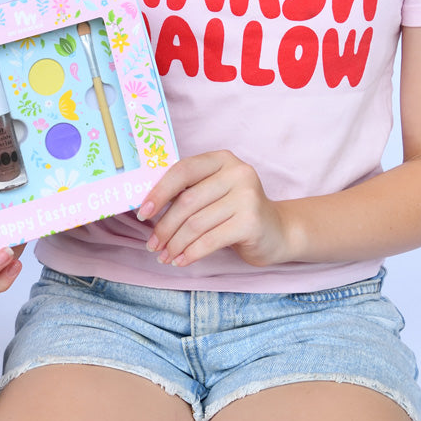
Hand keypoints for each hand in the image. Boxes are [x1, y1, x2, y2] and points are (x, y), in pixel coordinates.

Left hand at [136, 150, 291, 267]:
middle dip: (164, 227)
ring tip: (165, 256)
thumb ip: (188, 191)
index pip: (182, 171)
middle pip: (187, 201)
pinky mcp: (251, 222)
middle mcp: (237, 173)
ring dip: (175, 244)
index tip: (143, 213)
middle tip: (152, 244)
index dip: (159, 192)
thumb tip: (148, 207)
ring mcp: (247, 197)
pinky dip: (191, 253)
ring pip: (196, 223)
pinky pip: (210, 240)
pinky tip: (181, 260)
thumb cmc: (235, 211)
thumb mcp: (214, 192)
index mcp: (221, 159)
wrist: (277, 231)